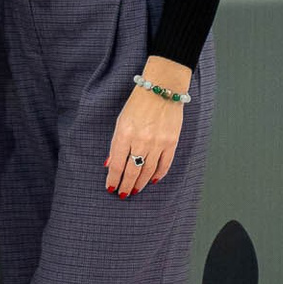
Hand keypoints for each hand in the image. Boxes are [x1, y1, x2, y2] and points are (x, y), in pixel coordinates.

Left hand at [106, 57, 191, 196]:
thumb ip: (116, 144)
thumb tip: (110, 164)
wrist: (161, 89)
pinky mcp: (172, 142)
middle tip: (123, 194)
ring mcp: (158, 143)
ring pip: (148, 171)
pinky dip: (158, 174)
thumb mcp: (120, 121)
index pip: (117, 164)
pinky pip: (165, 164)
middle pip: (132, 171)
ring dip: (141, 183)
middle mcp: (141, 141)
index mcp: (124, 134)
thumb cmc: (137, 104)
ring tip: (135, 190)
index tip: (110, 187)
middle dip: (126, 185)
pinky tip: (152, 180)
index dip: (114, 178)